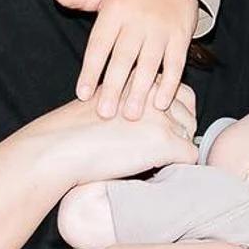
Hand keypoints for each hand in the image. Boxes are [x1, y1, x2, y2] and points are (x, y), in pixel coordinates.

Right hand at [34, 84, 197, 186]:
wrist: (59, 149)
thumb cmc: (74, 133)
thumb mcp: (107, 103)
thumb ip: (132, 103)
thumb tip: (154, 122)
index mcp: (140, 79)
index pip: (180, 92)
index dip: (175, 114)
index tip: (161, 129)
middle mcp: (154, 92)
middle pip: (189, 114)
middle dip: (178, 133)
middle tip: (154, 149)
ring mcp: (162, 116)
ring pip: (189, 136)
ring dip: (175, 150)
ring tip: (148, 159)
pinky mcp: (164, 141)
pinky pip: (190, 157)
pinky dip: (176, 167)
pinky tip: (151, 169)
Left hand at [55, 0, 199, 119]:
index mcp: (115, 11)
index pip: (99, 45)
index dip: (90, 70)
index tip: (83, 95)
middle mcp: (137, 21)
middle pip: (123, 58)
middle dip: (114, 87)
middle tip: (105, 113)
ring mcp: (161, 29)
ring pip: (149, 64)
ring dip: (140, 91)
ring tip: (132, 115)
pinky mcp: (181, 36)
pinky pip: (175, 63)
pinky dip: (170, 84)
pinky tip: (161, 103)